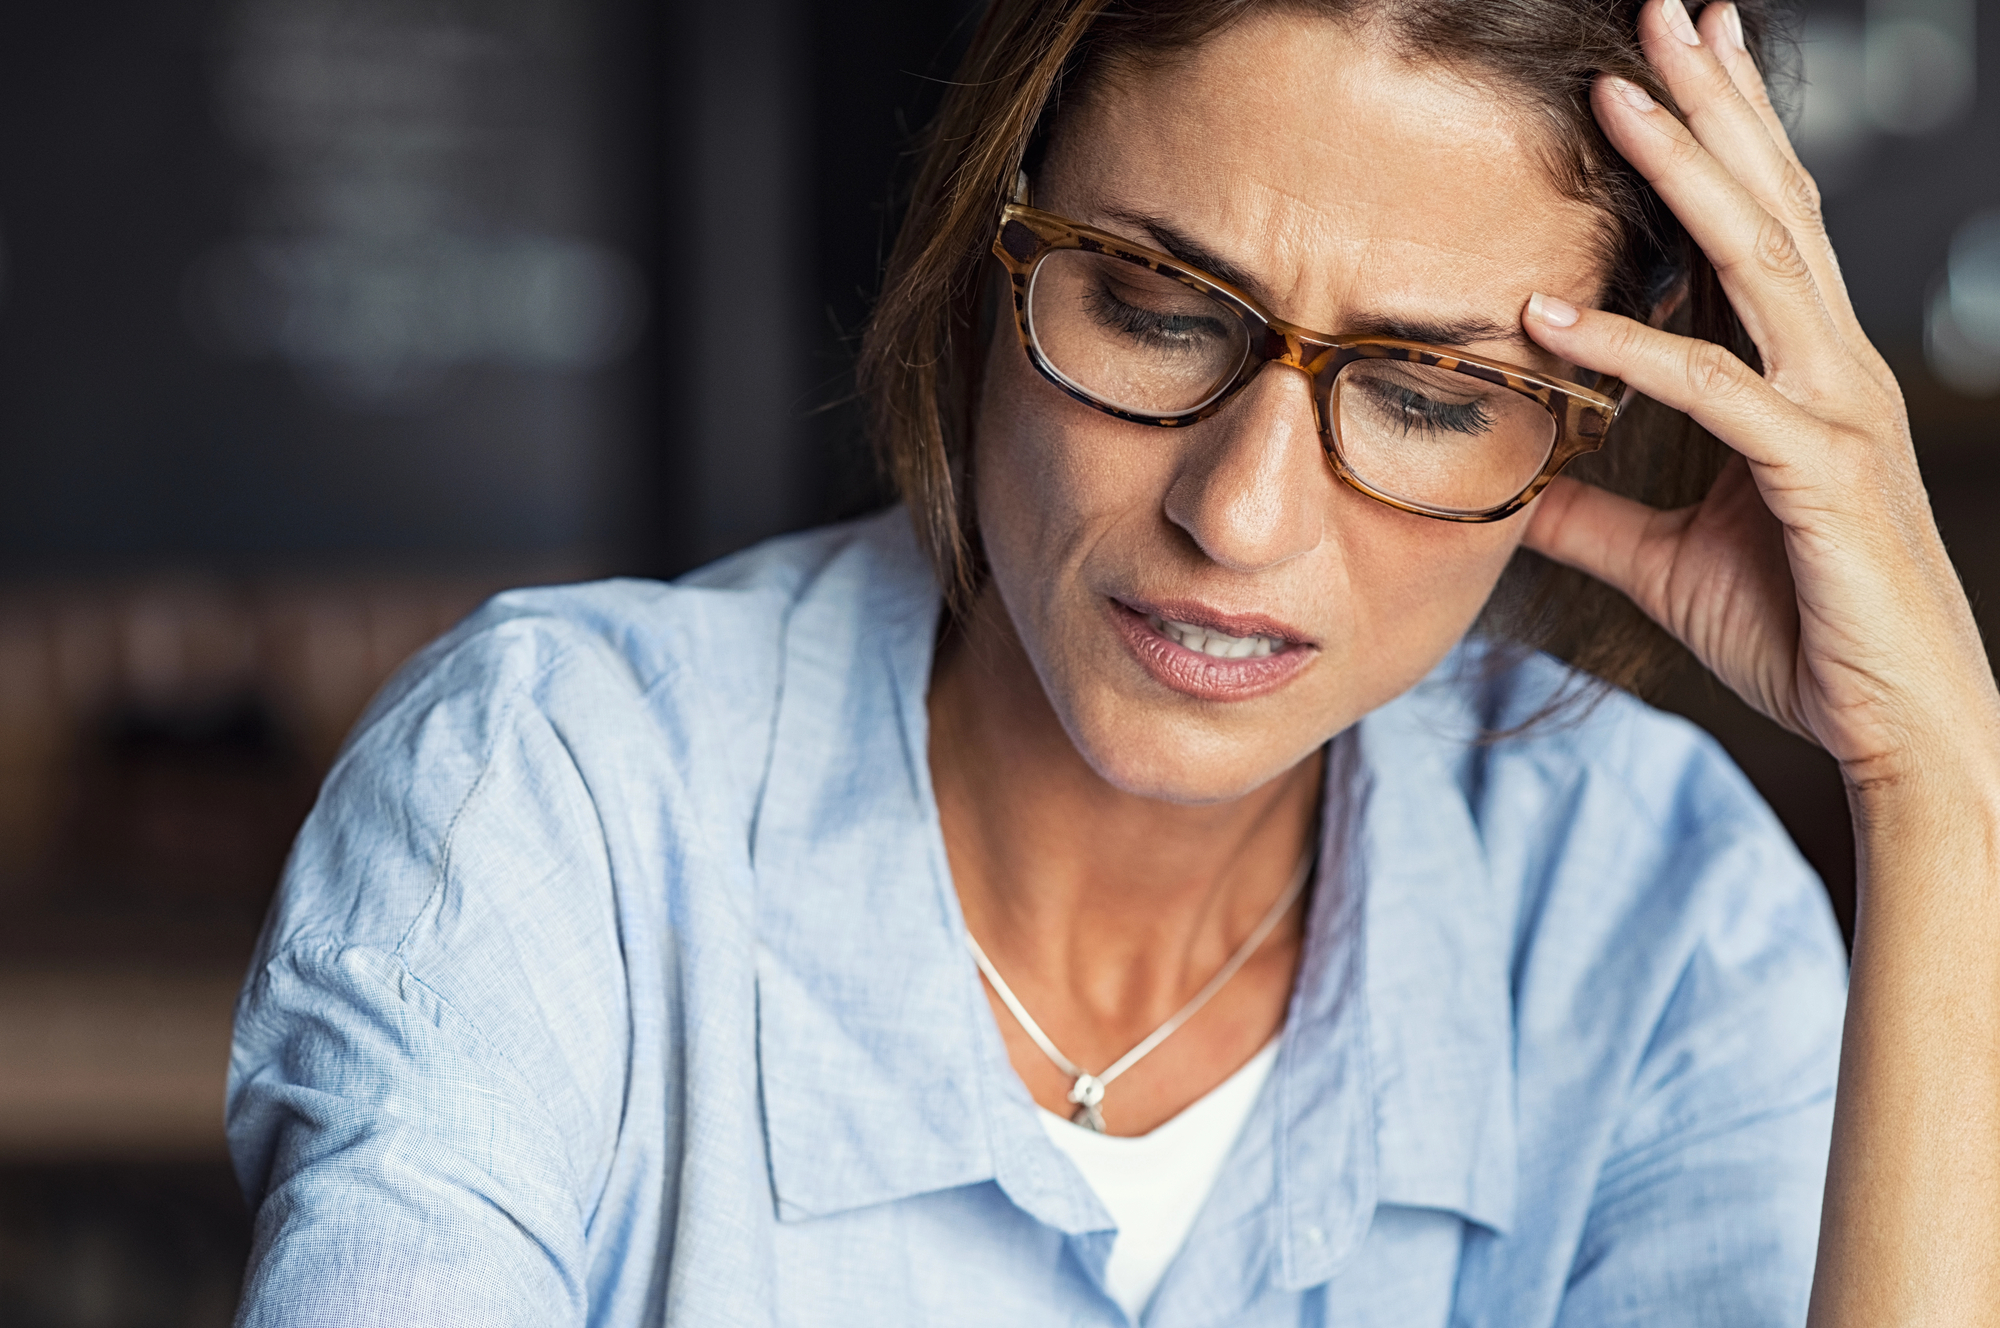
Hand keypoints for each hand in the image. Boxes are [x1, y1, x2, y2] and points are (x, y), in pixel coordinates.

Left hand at [1518, 0, 1999, 790]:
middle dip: (1713, 104)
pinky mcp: (1819, 470)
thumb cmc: (1801, 632)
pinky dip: (1629, 348)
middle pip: (1769, 206)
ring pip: (1759, 262)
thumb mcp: (1668, 559)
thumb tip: (1516, 491)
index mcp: (1804, 373)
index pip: (1762, 229)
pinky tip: (1548, 313)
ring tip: (1615, 93)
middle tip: (1659, 13)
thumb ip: (1596, 515)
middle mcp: (1831, 368)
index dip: (1720, 138)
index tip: (1670, 60)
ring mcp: (1835, 410)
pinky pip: (1715, 390)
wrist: (1891, 727)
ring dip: (1684, 171)